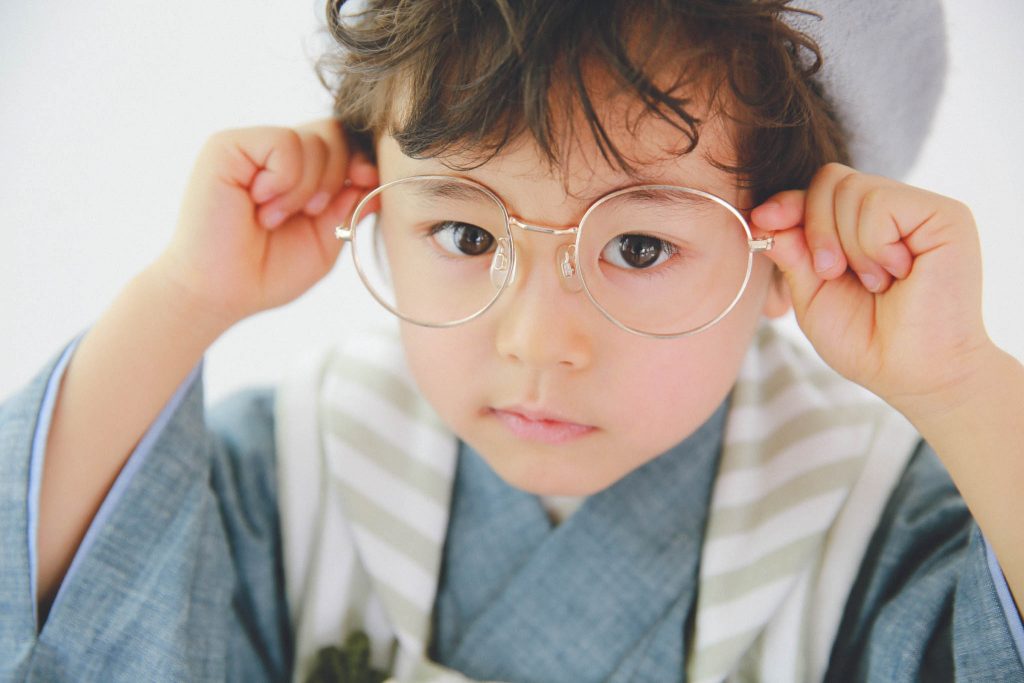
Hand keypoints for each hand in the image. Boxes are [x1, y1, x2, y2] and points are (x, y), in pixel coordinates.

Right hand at [154, 120, 377, 326]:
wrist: (220, 293)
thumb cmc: (266, 272)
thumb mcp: (325, 240)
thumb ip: (350, 207)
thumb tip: (378, 176)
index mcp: (298, 172)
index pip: (342, 142)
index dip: (361, 158)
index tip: (367, 180)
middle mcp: (273, 154)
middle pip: (333, 133)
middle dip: (336, 176)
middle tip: (309, 212)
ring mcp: (250, 146)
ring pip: (312, 138)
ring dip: (306, 187)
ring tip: (273, 217)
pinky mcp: (228, 145)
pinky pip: (285, 142)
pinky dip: (285, 180)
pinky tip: (261, 203)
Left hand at [750, 163, 994, 418]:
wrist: (912, 374)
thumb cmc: (865, 341)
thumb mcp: (811, 293)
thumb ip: (792, 251)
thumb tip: (763, 215)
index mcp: (862, 227)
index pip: (818, 190)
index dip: (787, 202)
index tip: (761, 220)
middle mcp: (894, 211)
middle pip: (830, 179)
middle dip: (815, 228)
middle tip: (831, 272)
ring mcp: (920, 210)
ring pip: (853, 188)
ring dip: (848, 245)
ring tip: (875, 283)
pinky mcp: (945, 215)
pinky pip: (881, 203)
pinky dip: (873, 245)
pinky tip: (897, 274)